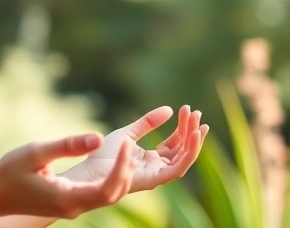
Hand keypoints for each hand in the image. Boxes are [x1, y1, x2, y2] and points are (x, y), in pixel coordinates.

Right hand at [0, 133, 135, 218]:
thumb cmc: (11, 171)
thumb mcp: (36, 152)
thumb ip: (67, 146)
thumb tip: (99, 138)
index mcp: (66, 197)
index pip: (107, 188)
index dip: (122, 167)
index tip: (127, 143)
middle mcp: (74, 208)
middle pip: (114, 194)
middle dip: (126, 171)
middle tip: (131, 143)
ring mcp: (73, 209)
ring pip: (109, 197)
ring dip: (121, 176)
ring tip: (126, 150)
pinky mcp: (71, 204)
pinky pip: (99, 195)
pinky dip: (111, 179)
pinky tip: (112, 162)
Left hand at [62, 105, 207, 191]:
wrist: (91, 168)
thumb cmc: (104, 154)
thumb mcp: (129, 132)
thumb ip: (147, 123)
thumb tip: (169, 109)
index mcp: (152, 158)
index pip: (174, 143)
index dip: (183, 127)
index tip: (188, 110)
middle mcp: (158, 167)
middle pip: (182, 149)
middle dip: (191, 131)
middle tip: (196, 112)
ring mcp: (158, 174)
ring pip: (184, 158)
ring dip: (194, 140)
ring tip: (198, 122)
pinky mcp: (156, 179)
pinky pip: (179, 167)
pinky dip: (189, 152)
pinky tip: (194, 135)